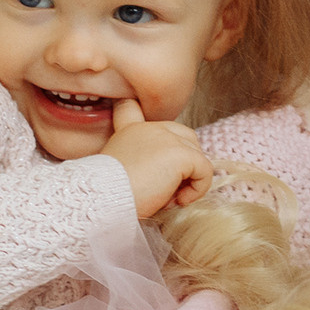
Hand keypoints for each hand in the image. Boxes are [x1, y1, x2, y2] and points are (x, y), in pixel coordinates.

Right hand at [104, 99, 214, 217]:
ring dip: (189, 180)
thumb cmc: (109, 195)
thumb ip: (140, 161)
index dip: (154, 125)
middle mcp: (151, 127)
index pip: (138, 108)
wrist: (104, 199)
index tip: (154, 148)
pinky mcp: (181, 154)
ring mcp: (168, 138)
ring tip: (168, 198)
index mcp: (131, 129)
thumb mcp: (118, 170)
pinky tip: (177, 201)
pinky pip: (205, 170)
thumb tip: (166, 177)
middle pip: (185, 138)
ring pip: (197, 156)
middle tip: (165, 190)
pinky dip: (197, 189)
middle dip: (184, 164)